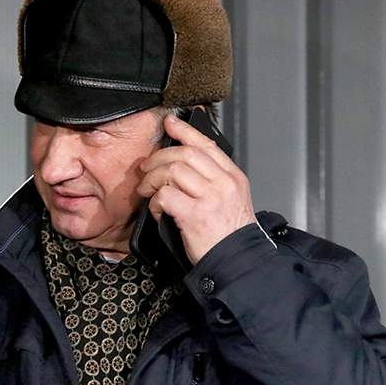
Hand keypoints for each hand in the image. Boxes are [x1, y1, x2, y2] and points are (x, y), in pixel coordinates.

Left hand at [137, 113, 256, 264]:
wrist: (239, 261)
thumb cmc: (230, 235)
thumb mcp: (231, 200)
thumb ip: (212, 180)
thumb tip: (182, 164)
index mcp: (233, 177)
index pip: (206, 145)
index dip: (185, 131)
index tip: (170, 123)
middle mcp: (223, 183)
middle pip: (184, 154)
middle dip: (159, 158)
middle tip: (146, 168)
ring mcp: (210, 198)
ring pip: (172, 171)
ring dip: (152, 180)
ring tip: (148, 191)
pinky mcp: (195, 215)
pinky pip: (165, 196)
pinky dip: (155, 203)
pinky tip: (158, 212)